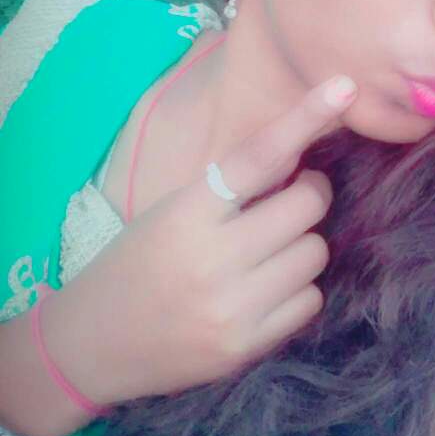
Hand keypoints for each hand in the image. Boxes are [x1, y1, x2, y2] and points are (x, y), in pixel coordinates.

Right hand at [41, 75, 356, 404]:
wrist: (90, 345)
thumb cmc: (135, 264)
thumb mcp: (170, 212)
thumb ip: (230, 189)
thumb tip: (302, 155)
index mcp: (187, 212)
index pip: (257, 156)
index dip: (304, 119)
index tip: (344, 88)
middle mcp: (212, 258)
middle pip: (305, 205)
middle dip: (307, 195)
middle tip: (289, 199)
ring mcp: (232, 307)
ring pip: (315, 253)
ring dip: (302, 245)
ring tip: (268, 252)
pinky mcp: (247, 347)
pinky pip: (311, 301)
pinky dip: (298, 291)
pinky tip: (265, 291)